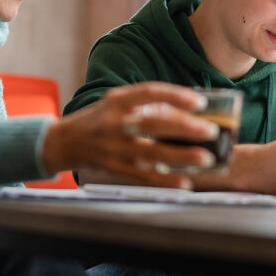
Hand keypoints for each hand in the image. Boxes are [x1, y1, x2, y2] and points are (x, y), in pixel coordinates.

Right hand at [41, 82, 219, 188]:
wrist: (66, 142)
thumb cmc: (102, 119)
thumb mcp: (118, 103)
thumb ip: (147, 105)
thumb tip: (188, 112)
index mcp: (117, 101)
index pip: (148, 93)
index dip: (174, 96)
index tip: (199, 102)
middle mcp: (114, 123)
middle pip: (151, 124)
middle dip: (183, 128)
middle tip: (209, 131)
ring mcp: (113, 148)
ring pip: (150, 153)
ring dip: (180, 156)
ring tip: (206, 158)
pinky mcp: (114, 168)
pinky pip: (143, 176)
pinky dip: (165, 181)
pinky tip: (185, 182)